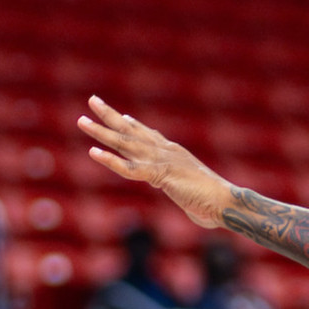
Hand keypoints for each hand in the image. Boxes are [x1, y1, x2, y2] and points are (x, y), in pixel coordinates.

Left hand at [79, 96, 236, 229]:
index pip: (150, 135)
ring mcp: (162, 161)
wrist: (227, 203)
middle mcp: (167, 152)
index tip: (121, 115)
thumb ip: (186, 194)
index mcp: (175, 155)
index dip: (133, 125)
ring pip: (125, 143)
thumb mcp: (194, 194)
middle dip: (110, 116)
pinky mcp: (160, 174)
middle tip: (93, 100)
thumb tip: (196, 208)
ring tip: (81, 121)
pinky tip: (93, 152)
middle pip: (132, 130)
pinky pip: (130, 167)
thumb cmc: (215, 205)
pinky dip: (111, 160)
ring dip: (102, 132)